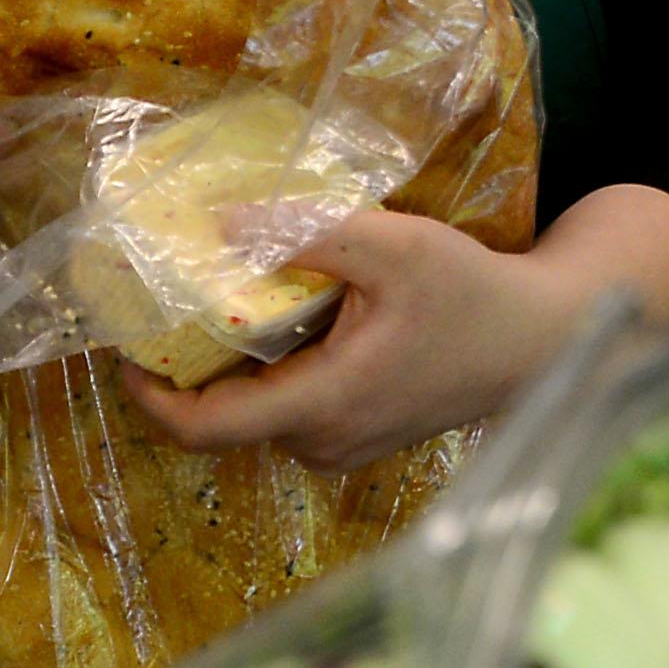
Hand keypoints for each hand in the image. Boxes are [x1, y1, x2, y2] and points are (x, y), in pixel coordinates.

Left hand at [115, 207, 579, 471]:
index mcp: (323, 405)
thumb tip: (217, 221)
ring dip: (232, 363)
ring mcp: (341, 446)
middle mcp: (322, 441)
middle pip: (223, 415)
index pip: (204, 428)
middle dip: (188, 363)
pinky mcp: (357, 435)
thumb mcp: (394, 245)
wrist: (543, 341)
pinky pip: (289, 407)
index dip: (148, 394)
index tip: (125, 345)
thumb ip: (305, 232)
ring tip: (224, 295)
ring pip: (256, 410)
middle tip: (169, 297)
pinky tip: (282, 315)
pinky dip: (270, 368)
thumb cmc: (473, 296)